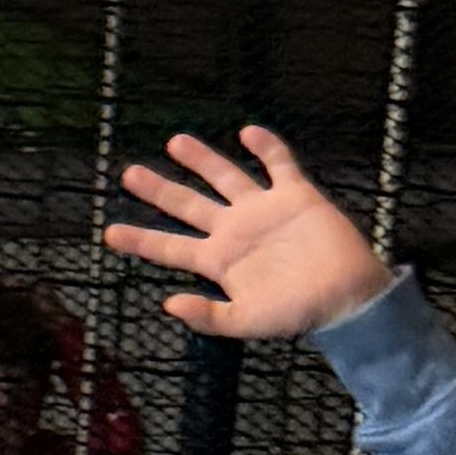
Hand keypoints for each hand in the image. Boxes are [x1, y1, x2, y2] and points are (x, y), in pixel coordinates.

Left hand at [106, 125, 386, 344]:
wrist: (347, 298)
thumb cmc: (298, 313)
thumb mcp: (248, 322)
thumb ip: (208, 317)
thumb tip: (168, 304)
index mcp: (218, 261)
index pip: (170, 247)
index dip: (140, 240)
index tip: (108, 233)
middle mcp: (234, 231)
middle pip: (188, 205)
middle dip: (159, 190)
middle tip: (128, 174)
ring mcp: (262, 210)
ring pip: (225, 177)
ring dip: (202, 159)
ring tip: (175, 142)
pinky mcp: (295, 196)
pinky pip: (278, 165)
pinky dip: (266, 148)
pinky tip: (248, 132)